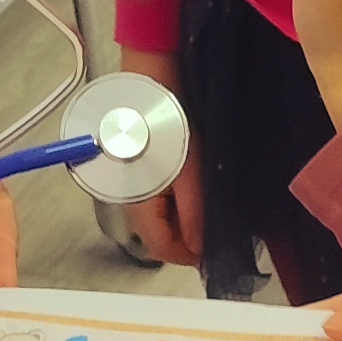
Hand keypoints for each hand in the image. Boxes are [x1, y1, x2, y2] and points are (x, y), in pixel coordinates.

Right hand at [102, 51, 208, 268]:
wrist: (149, 84)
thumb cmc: (167, 122)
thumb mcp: (190, 172)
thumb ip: (194, 213)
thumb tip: (199, 245)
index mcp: (138, 205)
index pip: (160, 249)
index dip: (188, 256)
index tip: (212, 251)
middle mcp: (127, 200)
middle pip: (156, 235)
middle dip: (185, 236)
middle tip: (214, 225)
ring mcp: (129, 184)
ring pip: (155, 217)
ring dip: (180, 217)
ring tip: (204, 201)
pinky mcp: (134, 169)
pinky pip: (152, 197)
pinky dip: (172, 199)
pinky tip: (188, 184)